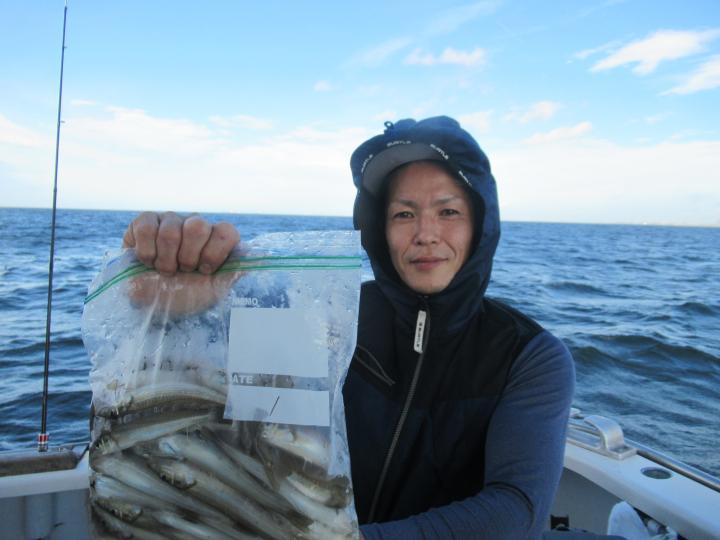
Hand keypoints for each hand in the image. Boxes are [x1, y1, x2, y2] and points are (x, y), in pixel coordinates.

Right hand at [121, 212, 241, 315]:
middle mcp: (196, 225)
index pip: (226, 231)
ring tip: (166, 270)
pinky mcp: (145, 222)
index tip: (205, 271)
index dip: (214, 253)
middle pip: (197, 226)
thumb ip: (234, 272)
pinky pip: (146, 227)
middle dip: (188, 256)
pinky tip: (149, 261)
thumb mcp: (215, 289)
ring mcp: (171, 220)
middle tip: (184, 271)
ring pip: (171, 230)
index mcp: (216, 238)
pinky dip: (147, 251)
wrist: (153, 303)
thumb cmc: (187, 295)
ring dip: (166, 259)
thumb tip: (259, 259)